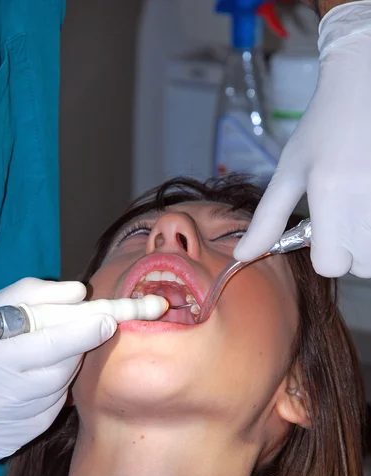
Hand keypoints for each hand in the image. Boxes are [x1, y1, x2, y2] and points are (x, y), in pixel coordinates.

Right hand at [0, 278, 116, 465]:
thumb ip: (31, 295)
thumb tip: (78, 293)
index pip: (53, 344)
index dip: (86, 331)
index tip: (107, 320)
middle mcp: (4, 397)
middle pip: (63, 370)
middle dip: (75, 349)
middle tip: (71, 333)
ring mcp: (8, 424)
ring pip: (58, 393)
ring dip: (60, 372)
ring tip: (35, 359)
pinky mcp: (8, 443)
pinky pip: (45, 415)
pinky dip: (46, 397)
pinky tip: (27, 385)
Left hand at [235, 2, 370, 277]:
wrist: (364, 86)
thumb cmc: (323, 128)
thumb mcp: (289, 172)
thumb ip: (267, 220)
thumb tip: (240, 257)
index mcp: (332, 192)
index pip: (330, 264)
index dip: (325, 255)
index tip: (324, 233)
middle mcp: (368, 197)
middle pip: (361, 265)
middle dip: (350, 250)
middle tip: (345, 216)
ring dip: (368, 240)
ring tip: (360, 205)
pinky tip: (370, 197)